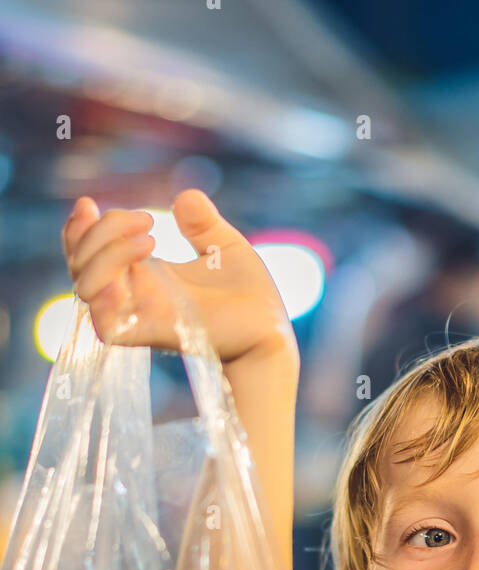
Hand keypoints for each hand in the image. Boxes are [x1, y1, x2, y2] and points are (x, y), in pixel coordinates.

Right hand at [62, 189, 299, 367]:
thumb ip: (202, 225)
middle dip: (95, 232)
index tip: (90, 203)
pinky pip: (104, 318)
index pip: (88, 256)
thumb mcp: (225, 248)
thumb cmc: (253, 302)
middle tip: (144, 219)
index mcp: (145, 277)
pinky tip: (148, 252)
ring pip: (85, 287)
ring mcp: (138, 317)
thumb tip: (185, 197)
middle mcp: (134, 297)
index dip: (79, 231)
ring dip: (103, 251)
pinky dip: (111, 279)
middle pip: (80, 266)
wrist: (271, 333)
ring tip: (148, 236)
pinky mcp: (148, 334)